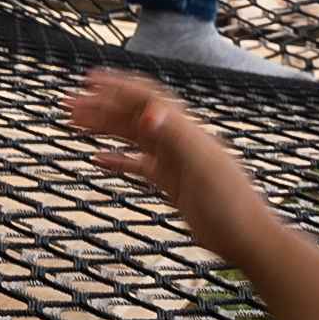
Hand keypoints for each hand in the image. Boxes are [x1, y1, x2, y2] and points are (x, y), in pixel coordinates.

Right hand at [63, 69, 272, 263]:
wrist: (249, 238)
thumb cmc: (231, 203)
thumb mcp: (202, 165)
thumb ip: (175, 134)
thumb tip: (148, 111)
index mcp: (185, 129)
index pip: (146, 98)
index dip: (118, 86)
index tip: (89, 81)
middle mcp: (178, 140)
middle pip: (133, 114)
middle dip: (101, 106)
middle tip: (69, 104)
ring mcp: (174, 161)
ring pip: (132, 137)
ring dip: (104, 127)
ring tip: (75, 123)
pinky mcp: (172, 184)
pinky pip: (138, 165)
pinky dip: (117, 160)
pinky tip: (97, 159)